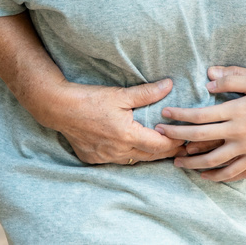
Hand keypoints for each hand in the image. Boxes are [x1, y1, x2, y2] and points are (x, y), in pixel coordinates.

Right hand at [38, 78, 183, 165]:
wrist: (59, 108)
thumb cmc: (91, 100)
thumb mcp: (121, 94)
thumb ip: (147, 93)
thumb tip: (169, 85)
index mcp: (127, 136)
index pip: (160, 145)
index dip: (175, 143)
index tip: (186, 138)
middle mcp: (117, 151)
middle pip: (150, 156)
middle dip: (166, 151)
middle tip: (181, 146)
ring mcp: (105, 157)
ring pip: (134, 160)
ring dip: (148, 154)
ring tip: (162, 148)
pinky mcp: (93, 159)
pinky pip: (117, 160)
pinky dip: (129, 155)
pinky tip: (134, 148)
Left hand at [156, 75, 245, 181]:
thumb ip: (232, 78)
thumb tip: (207, 82)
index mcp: (236, 111)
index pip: (200, 115)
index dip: (179, 115)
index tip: (165, 114)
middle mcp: (237, 132)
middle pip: (199, 138)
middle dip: (176, 137)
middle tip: (160, 136)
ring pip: (212, 160)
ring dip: (191, 162)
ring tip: (177, 162)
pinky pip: (231, 172)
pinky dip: (215, 176)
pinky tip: (204, 175)